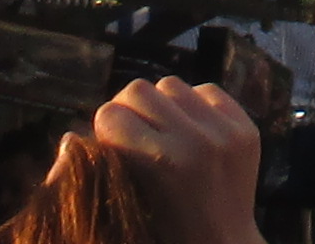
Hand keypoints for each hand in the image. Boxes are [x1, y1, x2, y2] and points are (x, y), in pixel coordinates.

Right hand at [92, 77, 268, 243]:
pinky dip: (192, 106)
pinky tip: (190, 132)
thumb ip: (101, 171)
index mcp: (164, 164)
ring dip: (160, 105)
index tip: (108, 147)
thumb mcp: (126, 207)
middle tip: (129, 134)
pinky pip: (207, 91)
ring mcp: (227, 130)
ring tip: (161, 133)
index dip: (103, 132)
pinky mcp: (246, 127)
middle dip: (126, 110)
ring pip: (171, 85)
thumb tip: (68, 137)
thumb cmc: (165, 235)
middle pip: (139, 90)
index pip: (109, 116)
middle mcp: (198, 140)